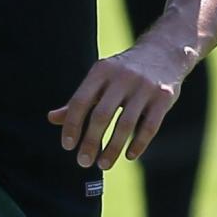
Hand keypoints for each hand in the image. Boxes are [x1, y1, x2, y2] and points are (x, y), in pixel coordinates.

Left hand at [47, 40, 196, 170]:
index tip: (68, 146)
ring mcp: (145, 87)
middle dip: (90, 142)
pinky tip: (129, 156)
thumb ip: (80, 100)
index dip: (72, 125)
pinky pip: (150, 126)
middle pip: (102, 115)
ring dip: (113, 148)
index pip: (81, 101)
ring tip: (103, 164)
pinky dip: (138, 144)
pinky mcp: (164, 97)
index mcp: (101, 71)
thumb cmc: (123, 72)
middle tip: (83, 162)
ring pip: (126, 124)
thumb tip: (52, 118)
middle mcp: (122, 77)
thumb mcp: (100, 79)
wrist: (163, 52)